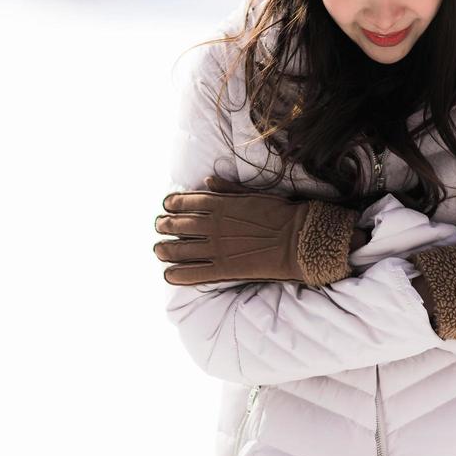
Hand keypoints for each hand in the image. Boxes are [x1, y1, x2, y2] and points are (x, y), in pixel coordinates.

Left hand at [153, 175, 361, 286]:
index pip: (187, 201)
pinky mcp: (224, 268)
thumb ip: (227, 188)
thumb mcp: (251, 192)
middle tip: (158, 227)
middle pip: (180, 225)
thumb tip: (208, 180)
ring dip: (166, 249)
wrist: (297, 238)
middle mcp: (213, 224)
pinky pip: (195, 273)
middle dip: (165, 226)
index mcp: (220, 203)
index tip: (166, 205)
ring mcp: (217, 247)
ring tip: (158, 250)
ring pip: (182, 249)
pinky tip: (169, 275)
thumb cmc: (279, 212)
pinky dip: (179, 274)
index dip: (173, 204)